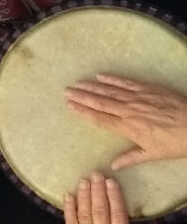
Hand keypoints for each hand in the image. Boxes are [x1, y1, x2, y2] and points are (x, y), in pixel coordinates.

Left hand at [64, 173, 128, 223]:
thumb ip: (123, 218)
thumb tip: (121, 200)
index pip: (118, 213)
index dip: (114, 197)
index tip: (111, 181)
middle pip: (100, 210)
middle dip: (98, 192)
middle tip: (96, 175)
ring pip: (85, 214)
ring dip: (84, 197)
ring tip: (83, 181)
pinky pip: (71, 221)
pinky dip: (69, 208)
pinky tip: (68, 195)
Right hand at [66, 74, 186, 169]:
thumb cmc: (176, 143)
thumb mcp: (153, 154)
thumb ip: (131, 158)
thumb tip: (113, 165)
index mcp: (128, 128)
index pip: (100, 119)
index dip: (84, 112)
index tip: (70, 106)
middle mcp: (129, 111)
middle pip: (100, 102)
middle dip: (82, 97)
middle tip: (66, 91)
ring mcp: (138, 98)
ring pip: (110, 91)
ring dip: (92, 87)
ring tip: (77, 83)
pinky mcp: (148, 89)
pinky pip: (126, 82)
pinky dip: (112, 79)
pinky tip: (100, 76)